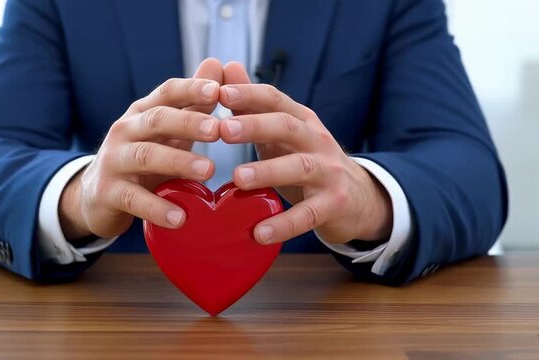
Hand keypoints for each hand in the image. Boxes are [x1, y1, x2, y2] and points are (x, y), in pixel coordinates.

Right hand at [59, 59, 222, 240]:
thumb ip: (193, 103)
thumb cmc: (142, 159)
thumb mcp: (167, 132)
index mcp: (143, 113)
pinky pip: (133, 199)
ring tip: (208, 171)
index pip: (167, 92)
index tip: (217, 90)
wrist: (96, 196)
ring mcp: (113, 161)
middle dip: (188, 123)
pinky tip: (180, 217)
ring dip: (178, 162)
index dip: (190, 89)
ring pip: (145, 156)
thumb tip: (218, 66)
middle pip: (156, 120)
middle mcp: (125, 130)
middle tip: (219, 130)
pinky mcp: (107, 192)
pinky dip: (157, 207)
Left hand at [218, 62, 392, 244]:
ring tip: (237, 179)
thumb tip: (228, 66)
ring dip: (267, 172)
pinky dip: (284, 224)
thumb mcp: (284, 132)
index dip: (249, 94)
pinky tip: (259, 232)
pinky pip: (308, 214)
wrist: (358, 197)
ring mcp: (329, 172)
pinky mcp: (334, 204)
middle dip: (255, 126)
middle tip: (222, 130)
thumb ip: (255, 105)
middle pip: (288, 127)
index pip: (276, 99)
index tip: (219, 92)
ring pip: (299, 167)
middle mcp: (317, 141)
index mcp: (301, 120)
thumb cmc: (308, 160)